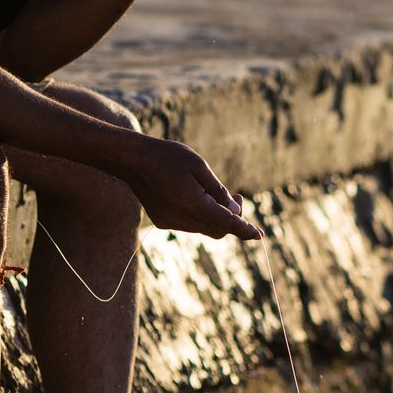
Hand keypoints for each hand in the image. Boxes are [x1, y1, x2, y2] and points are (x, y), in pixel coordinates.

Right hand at [120, 137, 262, 241]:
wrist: (132, 160)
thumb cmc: (168, 157)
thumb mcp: (199, 166)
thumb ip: (218, 191)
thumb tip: (234, 210)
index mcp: (192, 202)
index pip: (226, 223)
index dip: (244, 229)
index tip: (259, 235)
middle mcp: (180, 218)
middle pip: (217, 229)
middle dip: (232, 218)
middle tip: (238, 196)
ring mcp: (170, 222)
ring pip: (203, 227)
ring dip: (215, 216)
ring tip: (215, 193)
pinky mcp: (162, 222)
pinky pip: (189, 224)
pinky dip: (199, 215)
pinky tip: (194, 195)